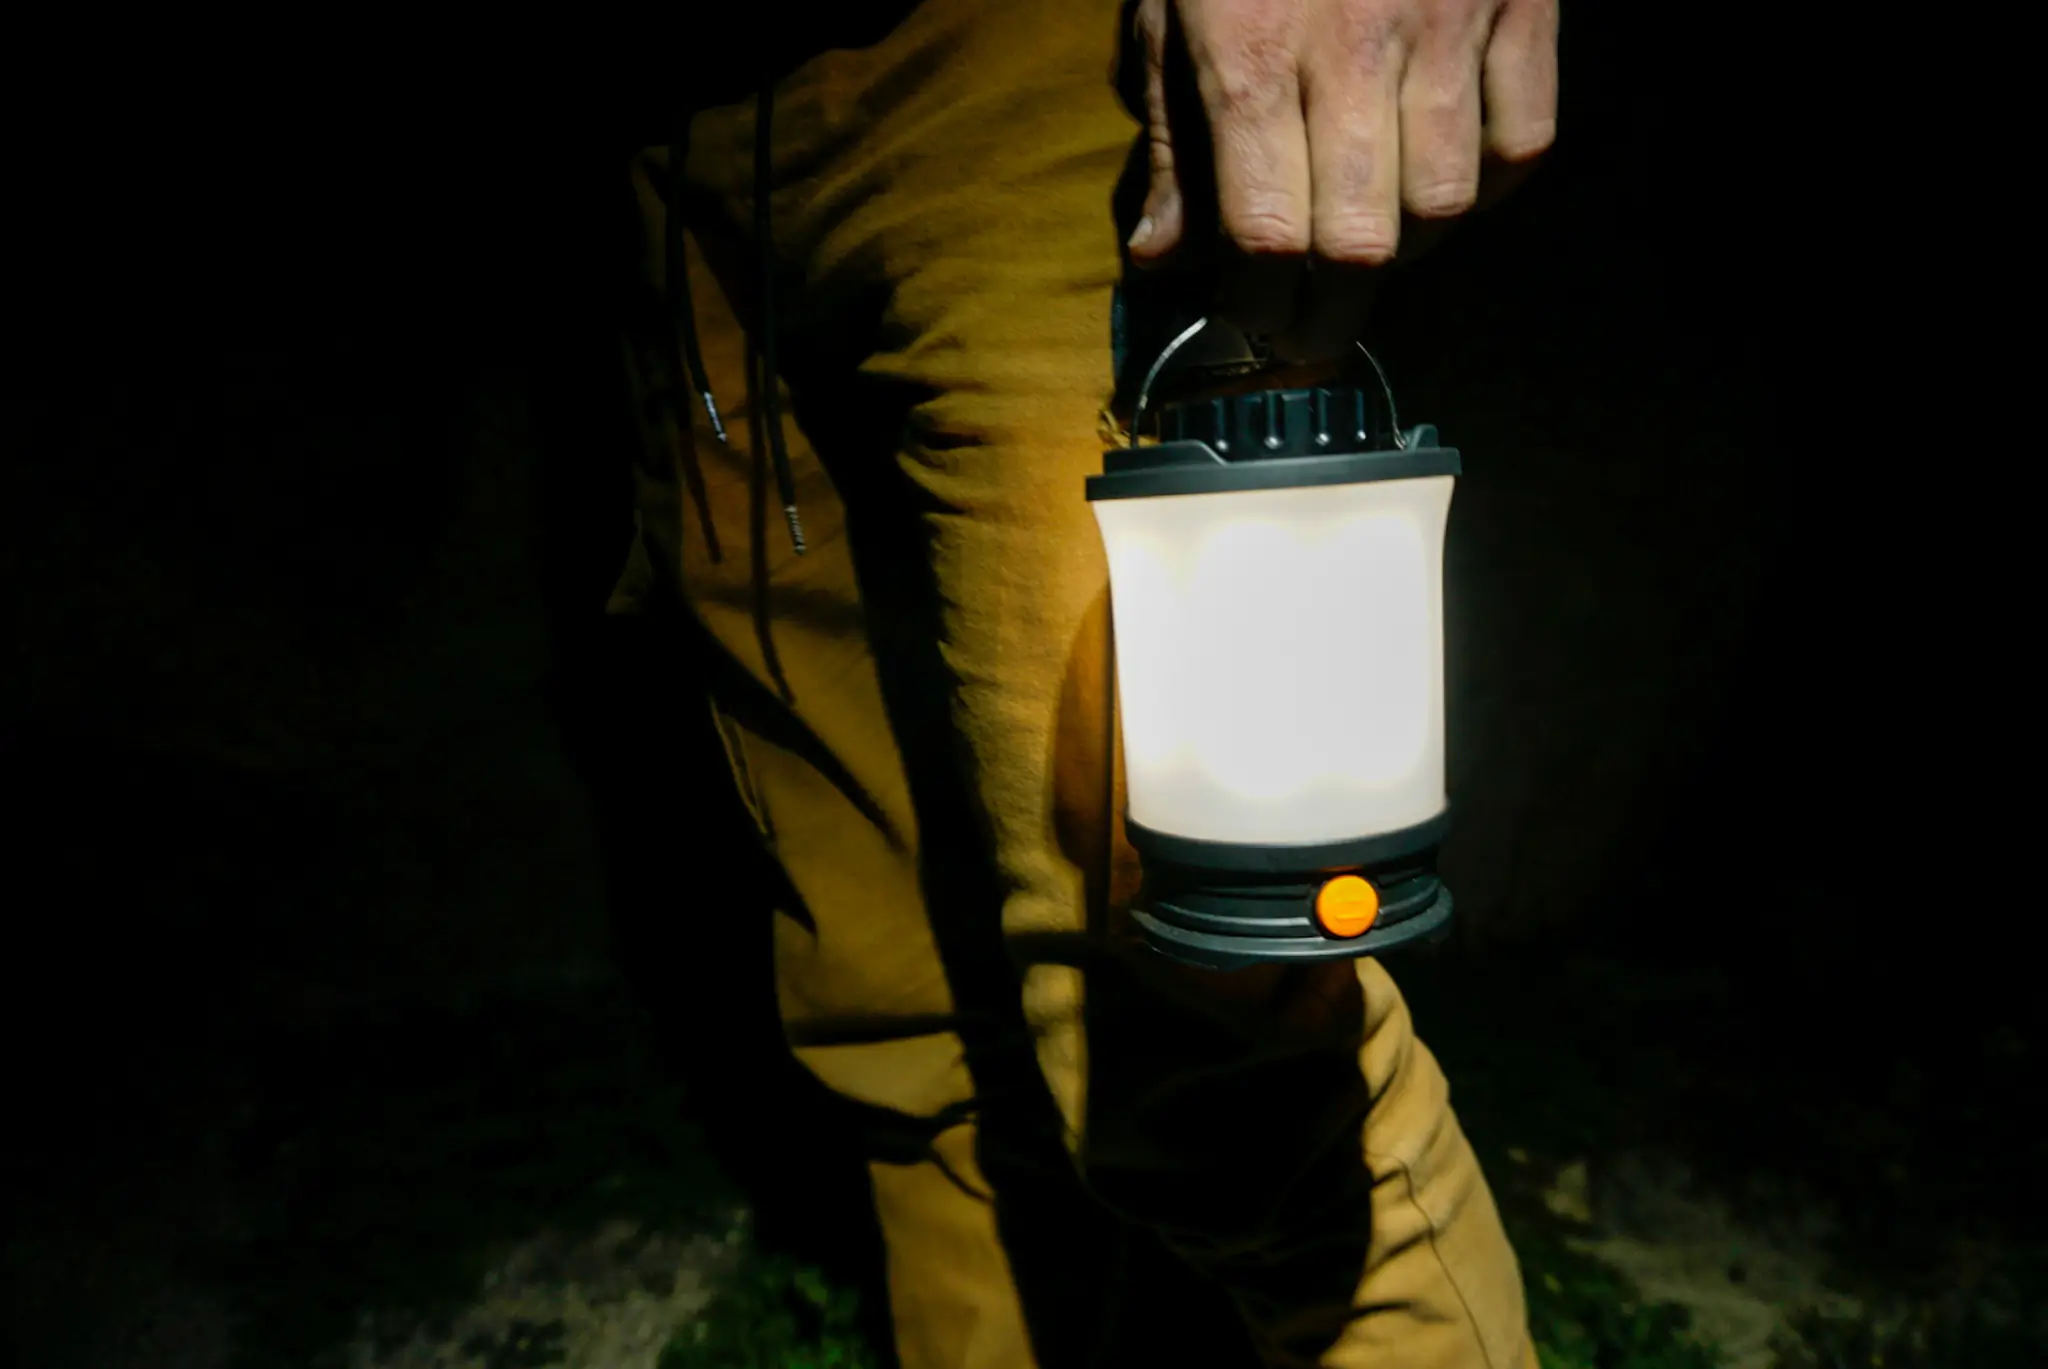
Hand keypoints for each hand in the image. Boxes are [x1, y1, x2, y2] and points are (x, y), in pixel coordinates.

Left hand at [1128, 0, 1558, 358]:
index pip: (1264, 235)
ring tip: (1368, 237)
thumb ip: (1170, 140)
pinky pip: (1523, 145)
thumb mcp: (1171, 13)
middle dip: (1327, 314)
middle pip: (1361, 246)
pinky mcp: (1519, 7)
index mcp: (1251, 56)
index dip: (1256, 311)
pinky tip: (1441, 172)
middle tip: (1305, 333)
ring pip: (1446, 207)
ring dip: (1404, 245)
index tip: (1246, 337)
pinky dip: (1487, 182)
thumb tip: (1155, 258)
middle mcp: (1354, 53)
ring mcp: (1448, 30)